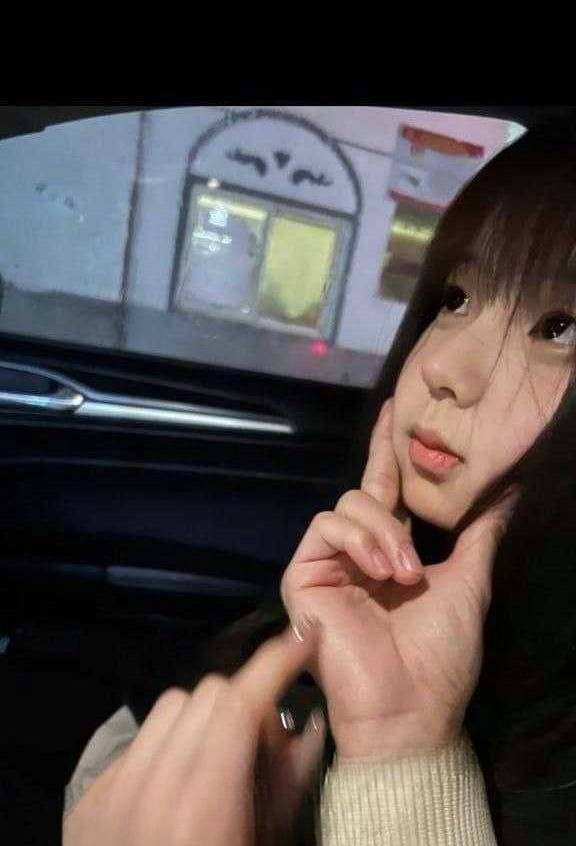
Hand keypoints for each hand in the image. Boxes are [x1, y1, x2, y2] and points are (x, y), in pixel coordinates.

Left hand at [63, 628, 325, 845]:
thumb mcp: (266, 843)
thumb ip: (287, 783)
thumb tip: (307, 723)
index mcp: (203, 803)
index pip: (240, 699)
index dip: (276, 662)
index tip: (301, 641)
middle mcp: (150, 786)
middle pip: (207, 693)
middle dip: (242, 701)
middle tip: (259, 740)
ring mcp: (113, 791)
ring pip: (168, 708)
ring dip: (201, 718)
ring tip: (216, 759)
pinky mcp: (90, 800)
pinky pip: (137, 742)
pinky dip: (166, 747)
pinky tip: (176, 787)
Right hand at [282, 399, 514, 757]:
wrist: (408, 706)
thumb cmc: (440, 654)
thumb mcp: (469, 584)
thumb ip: (481, 534)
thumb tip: (508, 491)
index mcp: (392, 551)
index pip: (386, 489)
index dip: (386, 450)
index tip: (393, 409)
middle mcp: (356, 551)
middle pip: (365, 492)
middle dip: (396, 517)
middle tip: (417, 567)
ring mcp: (327, 562)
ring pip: (347, 504)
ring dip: (382, 535)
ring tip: (402, 576)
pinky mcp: (303, 573)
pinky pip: (326, 525)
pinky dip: (358, 540)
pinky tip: (379, 571)